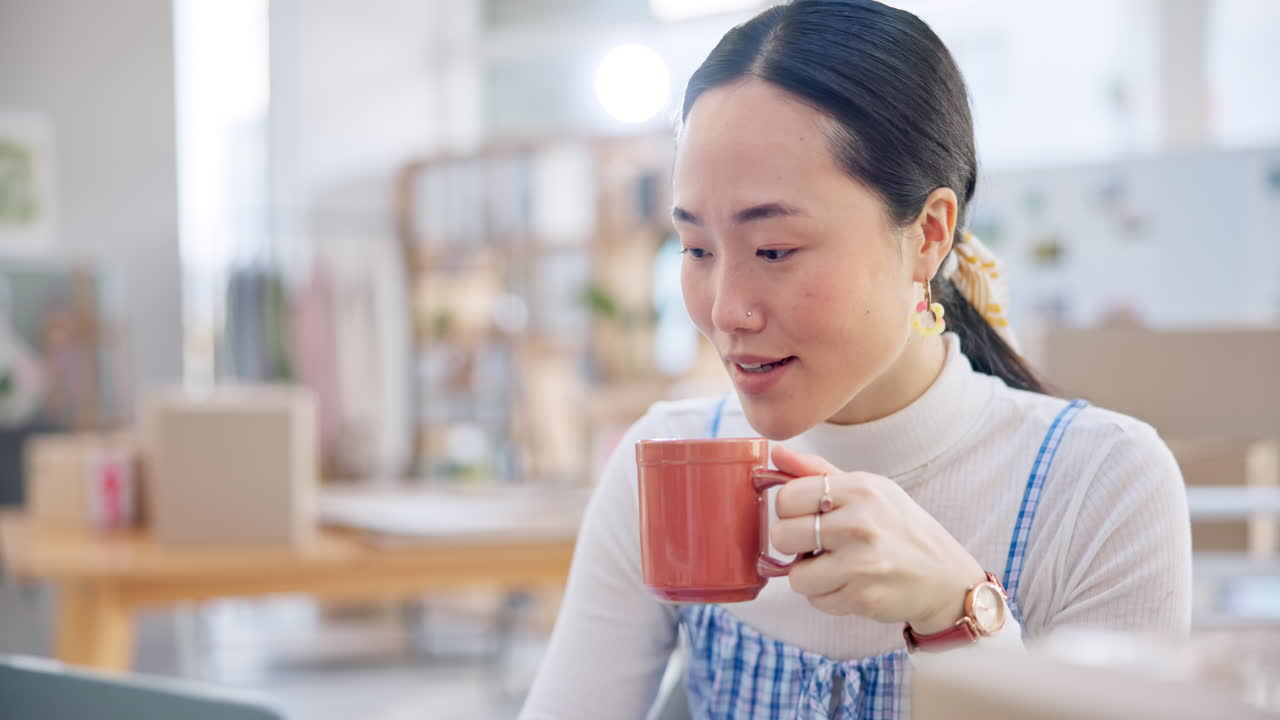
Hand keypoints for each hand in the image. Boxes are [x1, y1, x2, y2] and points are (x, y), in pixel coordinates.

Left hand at [769, 445, 985, 633]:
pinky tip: (850, 584)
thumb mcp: (868, 488)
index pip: (787, 497)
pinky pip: (817, 601)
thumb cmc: (900, 528)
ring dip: (809, 575)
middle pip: (782, 536)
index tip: (805, 515)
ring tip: (834, 566)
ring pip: (795, 576)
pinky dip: (827, 596)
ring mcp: (862, 564)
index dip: (788, 510)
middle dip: (793, 544)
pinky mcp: (863, 598)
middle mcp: (860, 524)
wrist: (945, 578)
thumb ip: (818, 472)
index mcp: (859, 489)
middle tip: (816, 544)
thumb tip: (775, 453)